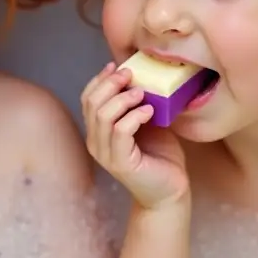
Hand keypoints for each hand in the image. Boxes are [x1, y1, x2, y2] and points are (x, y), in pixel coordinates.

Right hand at [82, 61, 189, 210]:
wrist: (169, 191)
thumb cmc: (160, 157)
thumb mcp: (146, 123)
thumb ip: (137, 105)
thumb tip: (141, 78)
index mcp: (98, 132)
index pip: (87, 99)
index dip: (99, 80)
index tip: (117, 66)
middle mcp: (96, 142)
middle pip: (92, 103)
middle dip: (110, 84)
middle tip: (130, 75)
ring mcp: (106, 154)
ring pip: (103, 116)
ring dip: (122, 99)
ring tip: (142, 93)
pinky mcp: (120, 162)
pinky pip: (120, 131)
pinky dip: (134, 116)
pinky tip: (149, 111)